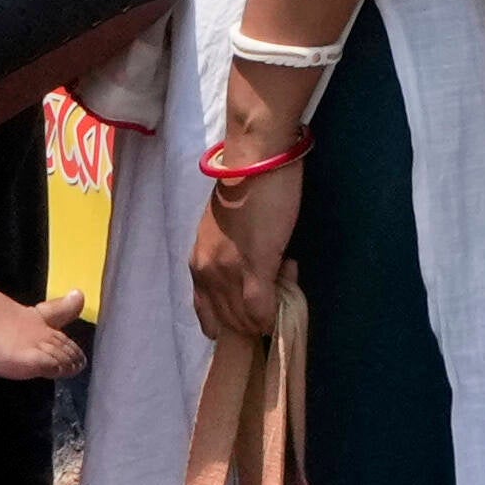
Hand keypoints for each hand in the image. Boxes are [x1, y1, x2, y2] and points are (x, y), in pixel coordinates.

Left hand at [179, 110, 311, 355]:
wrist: (255, 161)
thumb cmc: (243, 187)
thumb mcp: (222, 230)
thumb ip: (228, 256)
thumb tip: (250, 274)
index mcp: (197, 264)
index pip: (208, 316)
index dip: (233, 319)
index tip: (254, 303)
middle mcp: (206, 274)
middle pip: (228, 323)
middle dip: (252, 320)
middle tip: (274, 292)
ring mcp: (229, 274)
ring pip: (245, 322)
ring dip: (266, 314)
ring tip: (283, 281)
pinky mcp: (255, 268)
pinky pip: (262, 311)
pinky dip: (274, 312)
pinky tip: (287, 291)